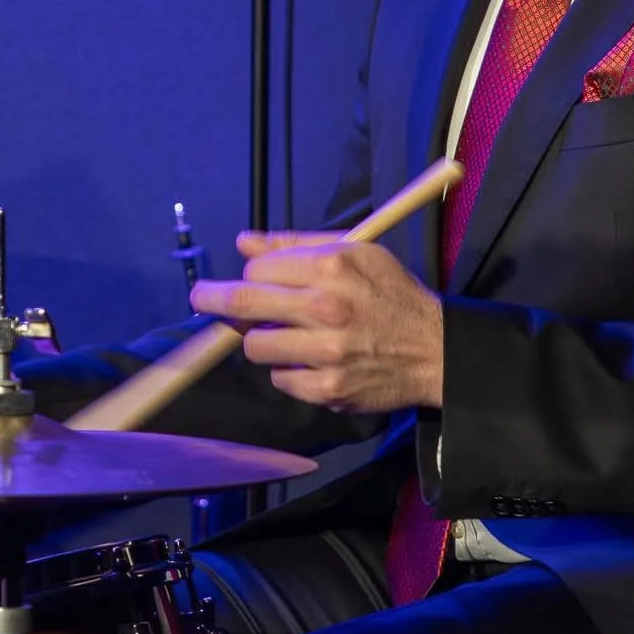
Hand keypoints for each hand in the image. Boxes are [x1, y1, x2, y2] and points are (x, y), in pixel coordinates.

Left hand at [189, 231, 444, 414]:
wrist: (434, 350)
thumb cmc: (392, 294)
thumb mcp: (356, 253)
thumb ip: (296, 245)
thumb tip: (244, 243)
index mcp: (333, 267)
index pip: (259, 269)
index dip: (251, 274)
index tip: (250, 279)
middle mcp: (326, 309)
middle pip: (243, 304)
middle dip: (212, 300)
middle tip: (199, 298)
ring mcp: (325, 353)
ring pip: (255, 346)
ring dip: (261, 340)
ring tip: (286, 334)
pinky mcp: (327, 389)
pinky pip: (280, 379)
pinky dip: (288, 370)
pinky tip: (311, 360)